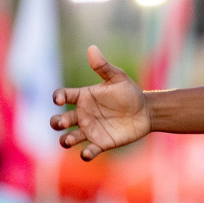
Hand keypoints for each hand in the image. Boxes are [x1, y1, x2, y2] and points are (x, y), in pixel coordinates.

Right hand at [50, 45, 150, 160]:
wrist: (146, 111)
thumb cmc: (130, 92)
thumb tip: (92, 48)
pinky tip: (86, 153)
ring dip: (65, 140)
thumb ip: (103, 67)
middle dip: (57, 122)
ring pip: (69, 138)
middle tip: (63, 122)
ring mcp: (90, 130)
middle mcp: (82, 114)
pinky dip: (85, 153)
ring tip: (69, 139)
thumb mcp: (118, 78)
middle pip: (60, 121)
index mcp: (83, 97)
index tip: (59, 99)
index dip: (58, 97)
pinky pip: (88, 150)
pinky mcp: (100, 143)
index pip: (63, 96)